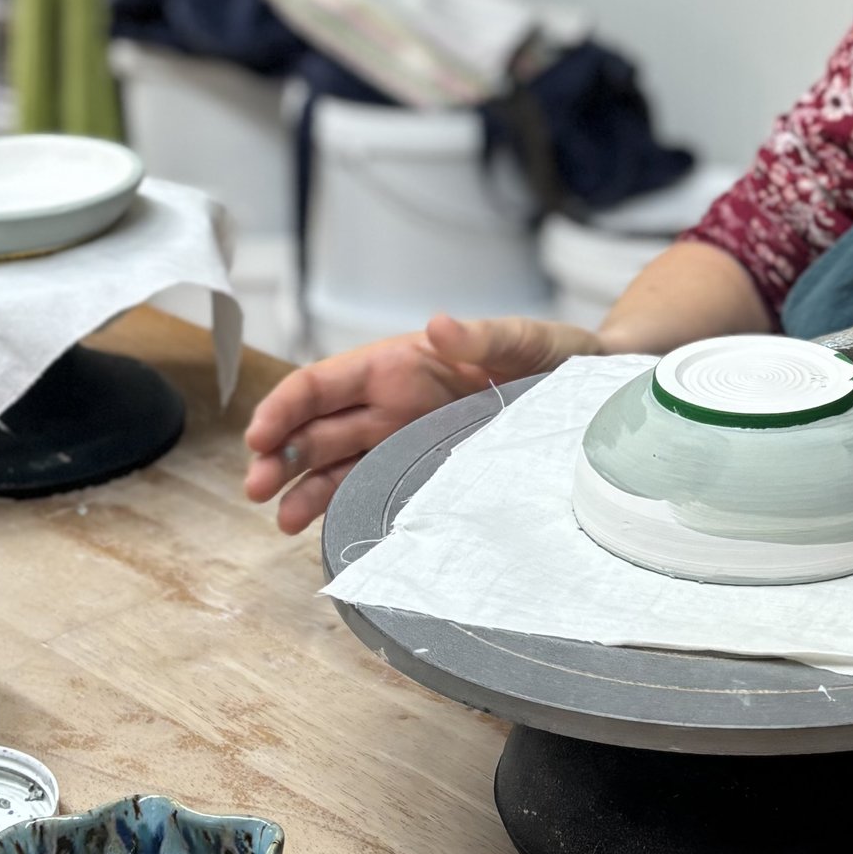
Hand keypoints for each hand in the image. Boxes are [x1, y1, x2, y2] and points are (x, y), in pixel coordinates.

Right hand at [243, 313, 598, 535]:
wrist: (595, 396)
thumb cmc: (557, 356)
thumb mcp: (526, 340)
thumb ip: (484, 336)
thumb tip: (439, 325)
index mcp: (401, 362)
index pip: (324, 382)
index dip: (286, 407)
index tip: (260, 435)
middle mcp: (392, 400)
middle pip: (318, 427)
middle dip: (281, 453)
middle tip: (257, 487)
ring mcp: (403, 438)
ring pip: (335, 463)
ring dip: (303, 486)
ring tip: (281, 520)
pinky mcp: (423, 469)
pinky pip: (370, 487)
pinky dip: (339, 505)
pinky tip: (317, 528)